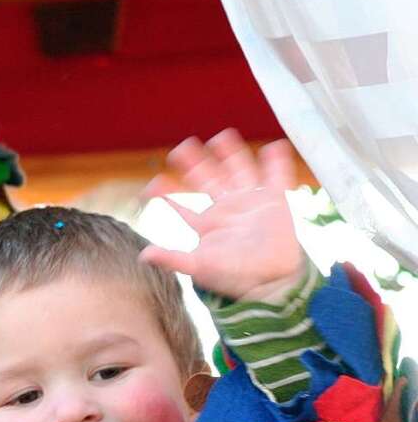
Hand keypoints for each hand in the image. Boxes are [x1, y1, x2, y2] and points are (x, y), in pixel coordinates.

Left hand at [140, 129, 305, 301]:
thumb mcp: (199, 267)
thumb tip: (143, 256)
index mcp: (208, 223)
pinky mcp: (275, 203)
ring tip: (221, 137)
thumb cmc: (234, 278)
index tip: (150, 183)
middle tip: (181, 147)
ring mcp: (251, 203)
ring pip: (238, 171)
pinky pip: (277, 178)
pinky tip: (274, 147)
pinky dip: (276, 163)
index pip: (181, 204)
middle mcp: (227, 209)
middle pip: (208, 178)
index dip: (166, 193)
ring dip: (230, 154)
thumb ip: (173, 259)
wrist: (270, 285)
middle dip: (194, 163)